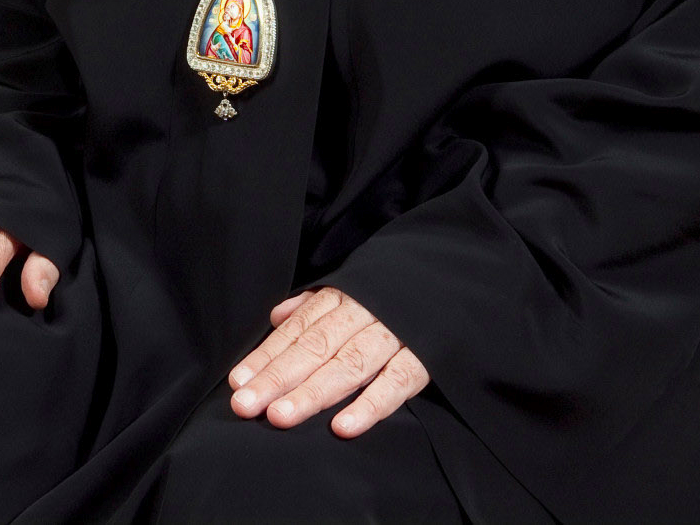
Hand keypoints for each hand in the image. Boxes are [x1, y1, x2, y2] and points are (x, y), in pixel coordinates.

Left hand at [227, 285, 429, 436]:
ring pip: (350, 364)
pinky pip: (399, 381)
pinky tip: (343, 426)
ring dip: (314, 392)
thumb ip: (315, 305)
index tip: (238, 381)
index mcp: (346, 296)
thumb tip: (276, 317)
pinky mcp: (427, 354)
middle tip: (247, 403)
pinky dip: (371, 404)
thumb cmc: (396, 290)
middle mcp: (367, 312)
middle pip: (317, 347)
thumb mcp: (355, 286)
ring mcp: (397, 332)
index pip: (300, 329)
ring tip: (281, 416)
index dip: (267, 356)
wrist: (460, 274)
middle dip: (278, 377)